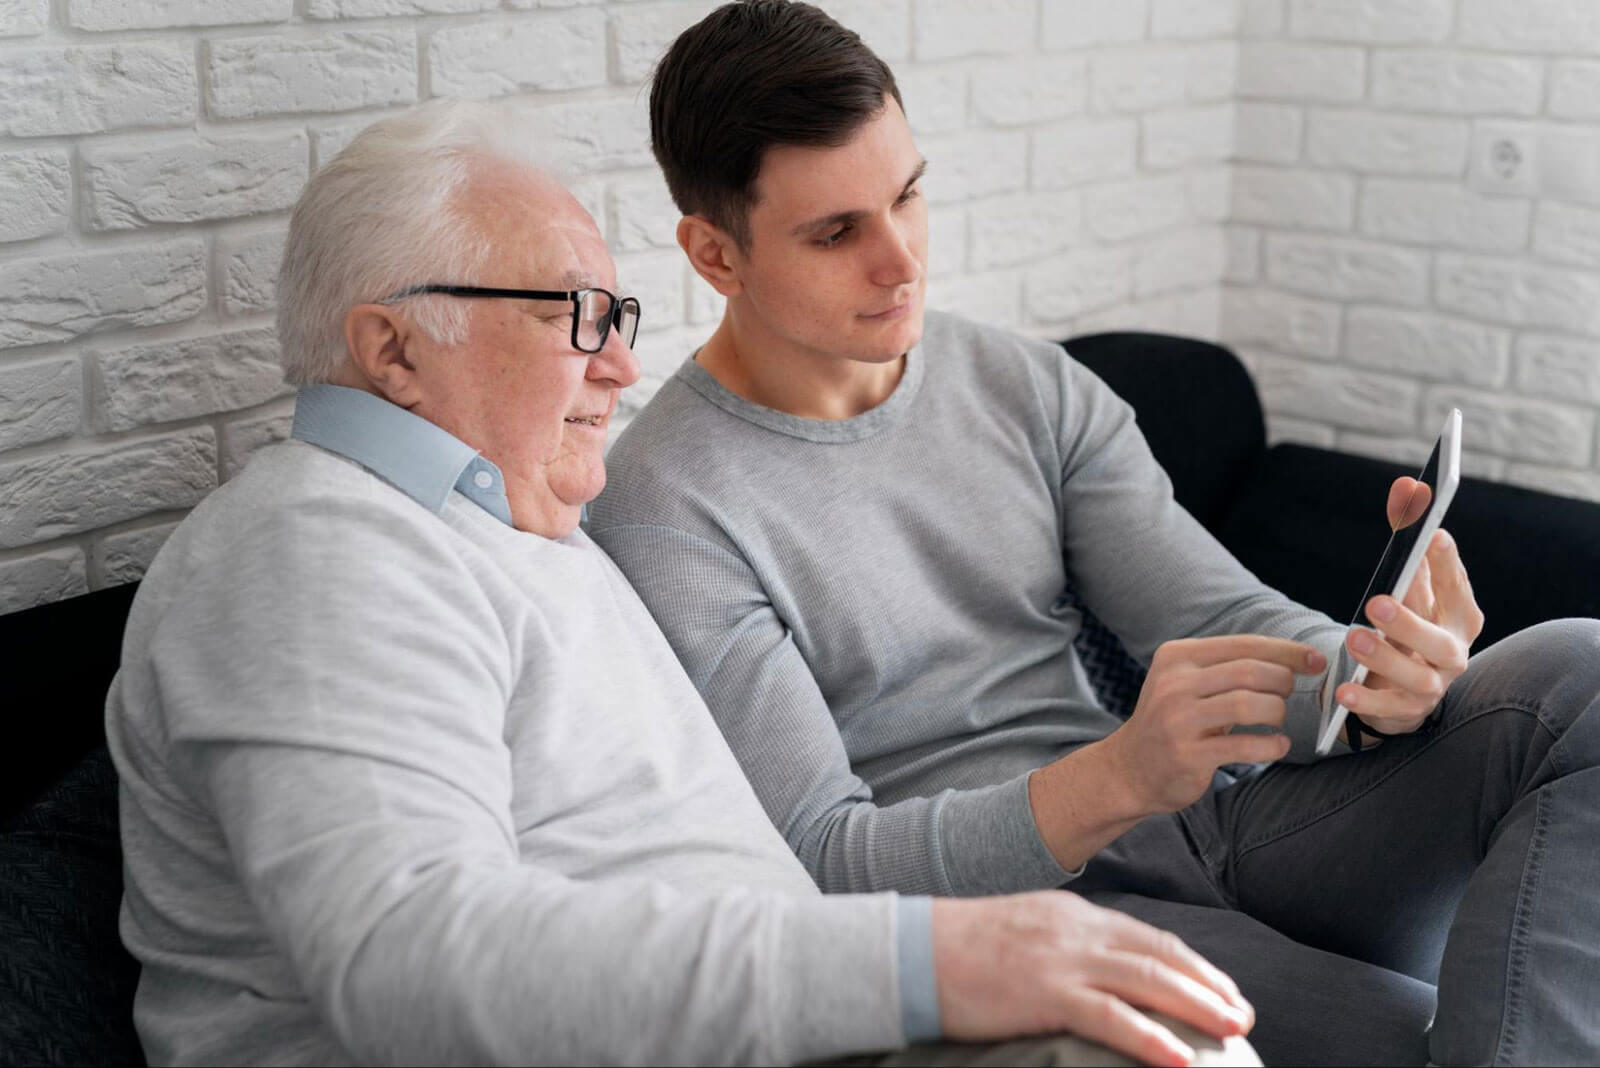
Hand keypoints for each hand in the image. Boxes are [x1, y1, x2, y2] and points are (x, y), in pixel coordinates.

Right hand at [933, 891, 1252, 1066]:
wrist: (914, 950)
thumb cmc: (962, 949)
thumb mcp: (1024, 933)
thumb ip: (1064, 945)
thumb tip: (1100, 974)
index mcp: (1073, 915)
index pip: (1148, 938)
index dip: (1192, 964)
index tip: (1222, 989)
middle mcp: (1076, 930)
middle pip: (1159, 956)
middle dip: (1207, 985)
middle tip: (1243, 1013)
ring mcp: (1062, 960)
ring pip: (1146, 980)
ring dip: (1197, 1006)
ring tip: (1233, 1029)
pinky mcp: (1045, 993)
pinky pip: (1110, 1017)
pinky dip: (1151, 1038)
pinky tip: (1181, 1057)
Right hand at [1101, 636, 1326, 815]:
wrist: (1130, 768)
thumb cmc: (1173, 722)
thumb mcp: (1186, 683)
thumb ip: (1227, 668)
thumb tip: (1293, 658)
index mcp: (1177, 656)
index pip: (1243, 645)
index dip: (1287, 651)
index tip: (1316, 660)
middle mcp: (1174, 684)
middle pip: (1250, 671)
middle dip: (1283, 681)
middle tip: (1289, 694)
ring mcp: (1178, 720)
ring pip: (1250, 705)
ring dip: (1277, 712)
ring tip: (1277, 719)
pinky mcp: (1188, 754)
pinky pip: (1245, 746)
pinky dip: (1272, 746)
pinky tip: (1277, 746)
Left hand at [1337, 478, 1483, 734]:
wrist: (1401, 688)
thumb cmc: (1407, 628)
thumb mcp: (1408, 591)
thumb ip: (1409, 546)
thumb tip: (1408, 487)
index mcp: (1459, 618)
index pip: (1457, 589)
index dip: (1447, 564)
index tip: (1432, 536)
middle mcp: (1453, 653)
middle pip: (1440, 641)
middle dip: (1409, 621)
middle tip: (1376, 600)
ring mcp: (1433, 686)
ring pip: (1415, 676)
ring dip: (1384, 658)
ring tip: (1353, 638)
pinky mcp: (1405, 711)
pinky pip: (1386, 709)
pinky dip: (1365, 699)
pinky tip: (1343, 689)